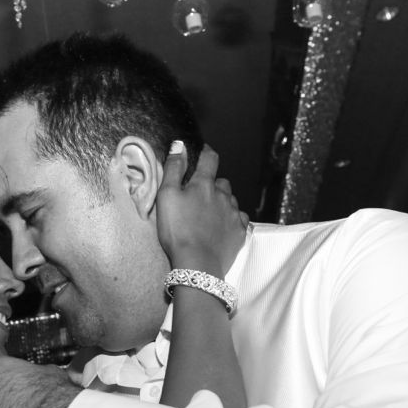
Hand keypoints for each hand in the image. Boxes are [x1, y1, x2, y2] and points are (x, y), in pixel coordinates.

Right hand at [156, 142, 248, 276]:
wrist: (197, 263)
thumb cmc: (177, 229)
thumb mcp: (166, 196)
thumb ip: (173, 169)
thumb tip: (179, 145)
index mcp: (204, 184)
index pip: (210, 159)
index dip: (206, 152)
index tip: (203, 152)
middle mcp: (223, 195)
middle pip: (222, 182)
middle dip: (213, 184)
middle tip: (200, 196)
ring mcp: (234, 213)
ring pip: (231, 200)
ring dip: (222, 202)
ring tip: (209, 215)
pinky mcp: (240, 231)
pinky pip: (239, 218)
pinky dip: (232, 219)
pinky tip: (222, 227)